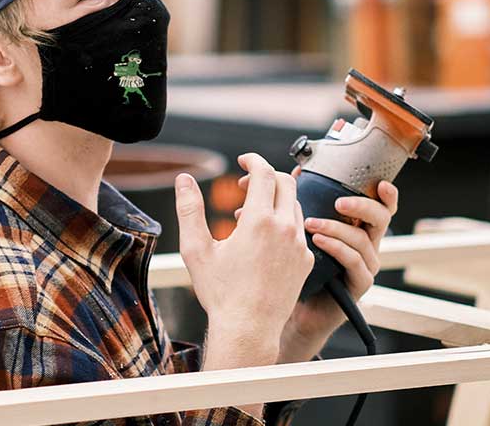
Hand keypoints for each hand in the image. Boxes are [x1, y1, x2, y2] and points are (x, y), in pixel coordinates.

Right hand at [175, 154, 312, 360]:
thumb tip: (183, 179)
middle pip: (286, 183)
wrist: (248, 329)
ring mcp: (299, 246)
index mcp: (259, 220)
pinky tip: (263, 241)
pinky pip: (299, 231)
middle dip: (265, 177)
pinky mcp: (306, 261)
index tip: (243, 160)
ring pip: (294, 206)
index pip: (264, 172)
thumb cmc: (220, 292)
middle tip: (243, 187)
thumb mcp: (196, 249)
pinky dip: (284, 224)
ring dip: (274, 201)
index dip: (253, 160)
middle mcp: (285, 229)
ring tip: (248, 217)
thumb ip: (189, 210)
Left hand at [278, 179, 398, 362]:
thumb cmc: (296, 264)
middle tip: (338, 202)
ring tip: (311, 224)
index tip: (380, 182)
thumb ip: (304, 200)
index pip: (380, 206)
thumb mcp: (300, 228)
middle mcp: (367, 244)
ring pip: (363, 240)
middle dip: (362, 206)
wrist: (290, 305)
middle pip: (382, 218)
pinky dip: (337, 248)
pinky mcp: (359, 284)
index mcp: (358, 227)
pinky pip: (354, 262)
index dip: (386, 195)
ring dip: (338, 228)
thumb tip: (297, 171)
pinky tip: (317, 241)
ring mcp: (366, 265)